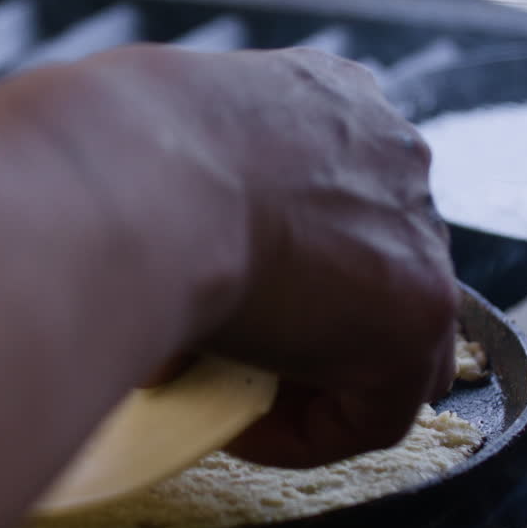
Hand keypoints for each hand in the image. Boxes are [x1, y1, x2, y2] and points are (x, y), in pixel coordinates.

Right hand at [110, 46, 458, 466]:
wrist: (133, 179)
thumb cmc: (108, 155)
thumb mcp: (145, 150)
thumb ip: (172, 189)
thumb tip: (137, 249)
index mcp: (327, 96)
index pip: (339, 194)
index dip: (286, 265)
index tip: (220, 296)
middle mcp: (389, 151)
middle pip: (375, 263)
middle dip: (309, 317)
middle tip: (232, 352)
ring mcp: (417, 227)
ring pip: (387, 338)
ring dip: (314, 374)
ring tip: (231, 395)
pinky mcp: (417, 312)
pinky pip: (378, 408)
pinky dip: (312, 431)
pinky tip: (240, 426)